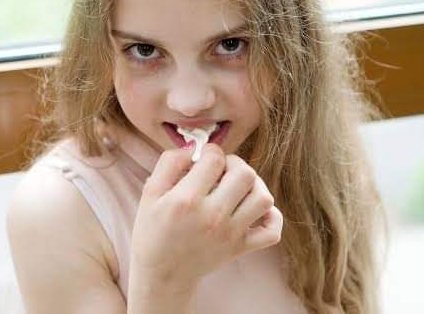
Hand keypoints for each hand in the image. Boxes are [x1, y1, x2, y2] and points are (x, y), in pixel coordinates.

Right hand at [130, 143, 282, 285]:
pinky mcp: (241, 247)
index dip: (210, 152)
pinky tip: (254, 209)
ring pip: (263, 198)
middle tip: (222, 170)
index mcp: (187, 200)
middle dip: (235, 163)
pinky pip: (272, 231)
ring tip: (238, 187)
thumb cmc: (153, 231)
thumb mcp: (150, 193)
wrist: (163, 275)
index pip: (215, 159)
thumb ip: (169, 163)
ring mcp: (230, 233)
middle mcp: (212, 216)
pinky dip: (271, 217)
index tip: (203, 159)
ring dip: (254, 185)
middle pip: (245, 174)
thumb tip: (194, 148)